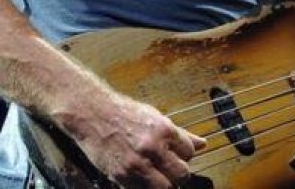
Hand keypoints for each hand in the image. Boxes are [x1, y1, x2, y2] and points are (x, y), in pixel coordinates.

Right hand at [62, 90, 207, 187]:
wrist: (92, 114)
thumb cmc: (124, 113)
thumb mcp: (156, 117)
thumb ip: (180, 134)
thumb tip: (202, 143)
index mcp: (164, 130)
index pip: (189, 153)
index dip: (184, 156)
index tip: (176, 155)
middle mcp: (153, 148)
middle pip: (182, 174)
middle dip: (179, 174)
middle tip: (171, 170)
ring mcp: (137, 164)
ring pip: (165, 187)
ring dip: (164, 183)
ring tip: (157, 175)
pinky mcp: (121, 175)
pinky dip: (145, 186)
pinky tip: (141, 176)